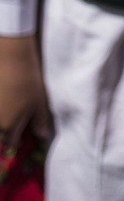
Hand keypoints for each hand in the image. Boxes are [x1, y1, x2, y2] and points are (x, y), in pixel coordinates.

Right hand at [0, 34, 50, 149]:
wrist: (11, 56)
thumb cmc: (27, 81)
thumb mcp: (39, 102)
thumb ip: (40, 121)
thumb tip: (42, 135)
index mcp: (8, 128)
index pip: (10, 144)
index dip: (18, 142)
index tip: (23, 137)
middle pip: (0, 135)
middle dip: (8, 133)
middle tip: (18, 124)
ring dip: (4, 120)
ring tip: (12, 108)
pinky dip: (1, 107)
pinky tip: (6, 99)